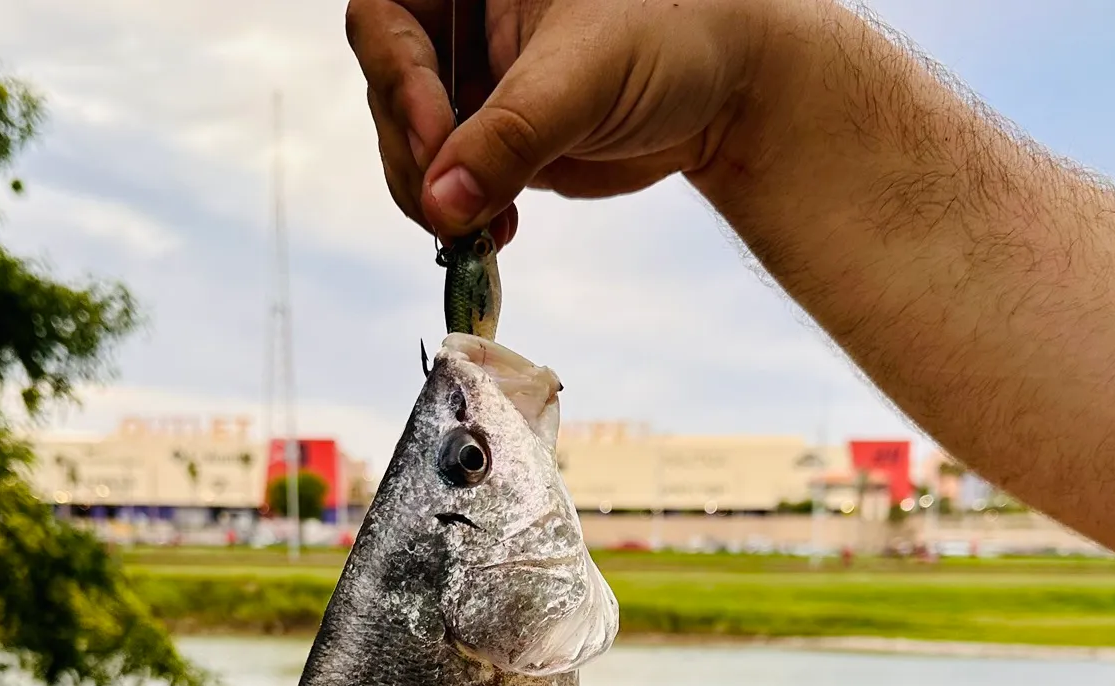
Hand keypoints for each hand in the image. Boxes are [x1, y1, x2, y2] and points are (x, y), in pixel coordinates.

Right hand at [345, 0, 778, 242]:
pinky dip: (460, 216)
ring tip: (477, 231)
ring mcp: (474, 82)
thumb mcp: (587, 73)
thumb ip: (511, 136)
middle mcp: (463, 20)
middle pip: (390, 88)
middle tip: (451, 205)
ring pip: (411, 146)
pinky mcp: (493, 139)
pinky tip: (492, 235)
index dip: (397, 75)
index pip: (385, 16)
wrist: (729, 84)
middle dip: (414, 156)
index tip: (434, 137)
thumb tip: (441, 204)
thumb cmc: (676, 32)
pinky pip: (448, 183)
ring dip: (433, 198)